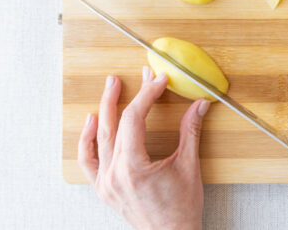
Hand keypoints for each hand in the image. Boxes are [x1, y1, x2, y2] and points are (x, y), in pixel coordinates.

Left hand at [78, 66, 209, 229]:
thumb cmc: (181, 208)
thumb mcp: (188, 166)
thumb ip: (191, 131)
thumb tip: (199, 106)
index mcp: (134, 168)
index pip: (134, 119)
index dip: (147, 95)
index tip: (158, 81)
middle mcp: (114, 175)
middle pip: (112, 125)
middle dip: (119, 97)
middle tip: (122, 78)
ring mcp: (105, 183)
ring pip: (98, 140)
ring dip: (103, 112)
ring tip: (108, 91)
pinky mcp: (104, 189)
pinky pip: (88, 161)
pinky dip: (87, 140)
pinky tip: (91, 124)